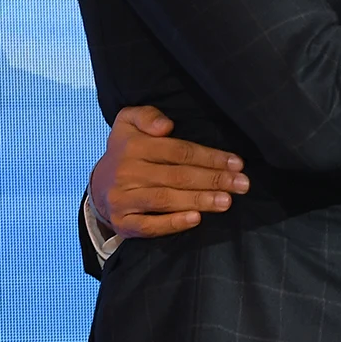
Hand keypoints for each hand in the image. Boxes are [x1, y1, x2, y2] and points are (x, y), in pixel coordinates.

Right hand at [89, 105, 248, 238]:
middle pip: (177, 176)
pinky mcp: (122, 222)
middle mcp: (126, 172)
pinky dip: (173, 223)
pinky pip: (149, 226)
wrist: (98, 187)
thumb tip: (165, 126)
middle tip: (242, 184)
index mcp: (132, 146)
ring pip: (166, 200)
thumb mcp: (128, 121)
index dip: (210, 157)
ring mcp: (122, 199)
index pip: (179, 152)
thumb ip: (147, 115)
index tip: (237, 163)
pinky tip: (196, 219)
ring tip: (227, 201)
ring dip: (200, 200)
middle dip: (214, 180)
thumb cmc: (125, 151)